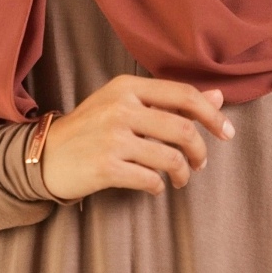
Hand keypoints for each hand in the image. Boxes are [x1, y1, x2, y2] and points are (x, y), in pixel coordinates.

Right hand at [39, 74, 234, 202]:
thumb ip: (169, 100)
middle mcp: (120, 107)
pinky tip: (153, 186)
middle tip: (200, 163)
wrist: (45, 154)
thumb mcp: (125, 103)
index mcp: (127, 85)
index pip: (183, 95)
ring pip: (170, 158)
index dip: (212, 114)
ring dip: (183, 173)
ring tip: (180, 179)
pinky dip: (158, 187)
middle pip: (183, 129)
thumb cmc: (91, 127)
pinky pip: (150, 180)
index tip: (226, 132)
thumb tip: (217, 96)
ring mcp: (112, 137)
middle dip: (200, 151)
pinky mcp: (105, 167)